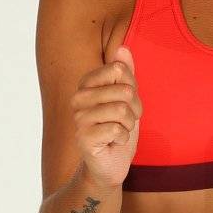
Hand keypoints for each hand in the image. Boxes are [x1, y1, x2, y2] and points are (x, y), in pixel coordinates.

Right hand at [72, 44, 142, 189]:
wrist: (110, 164)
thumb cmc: (118, 129)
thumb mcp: (127, 99)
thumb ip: (125, 74)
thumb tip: (122, 48)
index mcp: (87, 84)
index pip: (119, 70)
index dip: (132, 89)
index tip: (127, 104)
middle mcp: (78, 98)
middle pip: (123, 90)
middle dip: (134, 110)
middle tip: (125, 122)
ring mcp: (78, 118)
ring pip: (121, 110)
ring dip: (129, 126)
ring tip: (119, 132)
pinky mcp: (83, 138)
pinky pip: (117, 129)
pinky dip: (123, 138)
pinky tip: (114, 143)